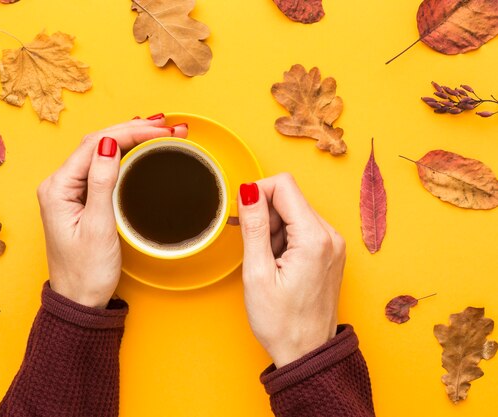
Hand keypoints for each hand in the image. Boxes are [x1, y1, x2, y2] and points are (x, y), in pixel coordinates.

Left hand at [37, 115, 187, 307]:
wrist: (79, 303)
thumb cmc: (86, 273)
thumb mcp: (98, 227)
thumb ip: (103, 183)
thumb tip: (110, 144)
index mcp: (57, 188)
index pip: (95, 145)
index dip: (128, 131)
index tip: (159, 129)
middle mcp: (59, 185)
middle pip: (97, 144)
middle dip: (132, 130)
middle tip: (166, 125)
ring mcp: (69, 192)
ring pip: (101, 152)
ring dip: (130, 138)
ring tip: (159, 130)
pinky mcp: (80, 200)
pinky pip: (102, 168)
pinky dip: (124, 154)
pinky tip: (138, 147)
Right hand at [238, 174, 345, 367]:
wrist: (307, 353)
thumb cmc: (282, 322)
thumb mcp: (257, 273)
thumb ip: (254, 226)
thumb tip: (248, 191)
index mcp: (314, 238)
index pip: (284, 185)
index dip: (257, 193)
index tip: (243, 215)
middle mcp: (330, 235)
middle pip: (290, 197)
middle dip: (265, 215)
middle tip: (256, 249)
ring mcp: (332, 244)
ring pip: (294, 212)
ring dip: (273, 229)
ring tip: (268, 262)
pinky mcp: (329, 252)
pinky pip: (302, 228)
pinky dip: (284, 239)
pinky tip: (278, 264)